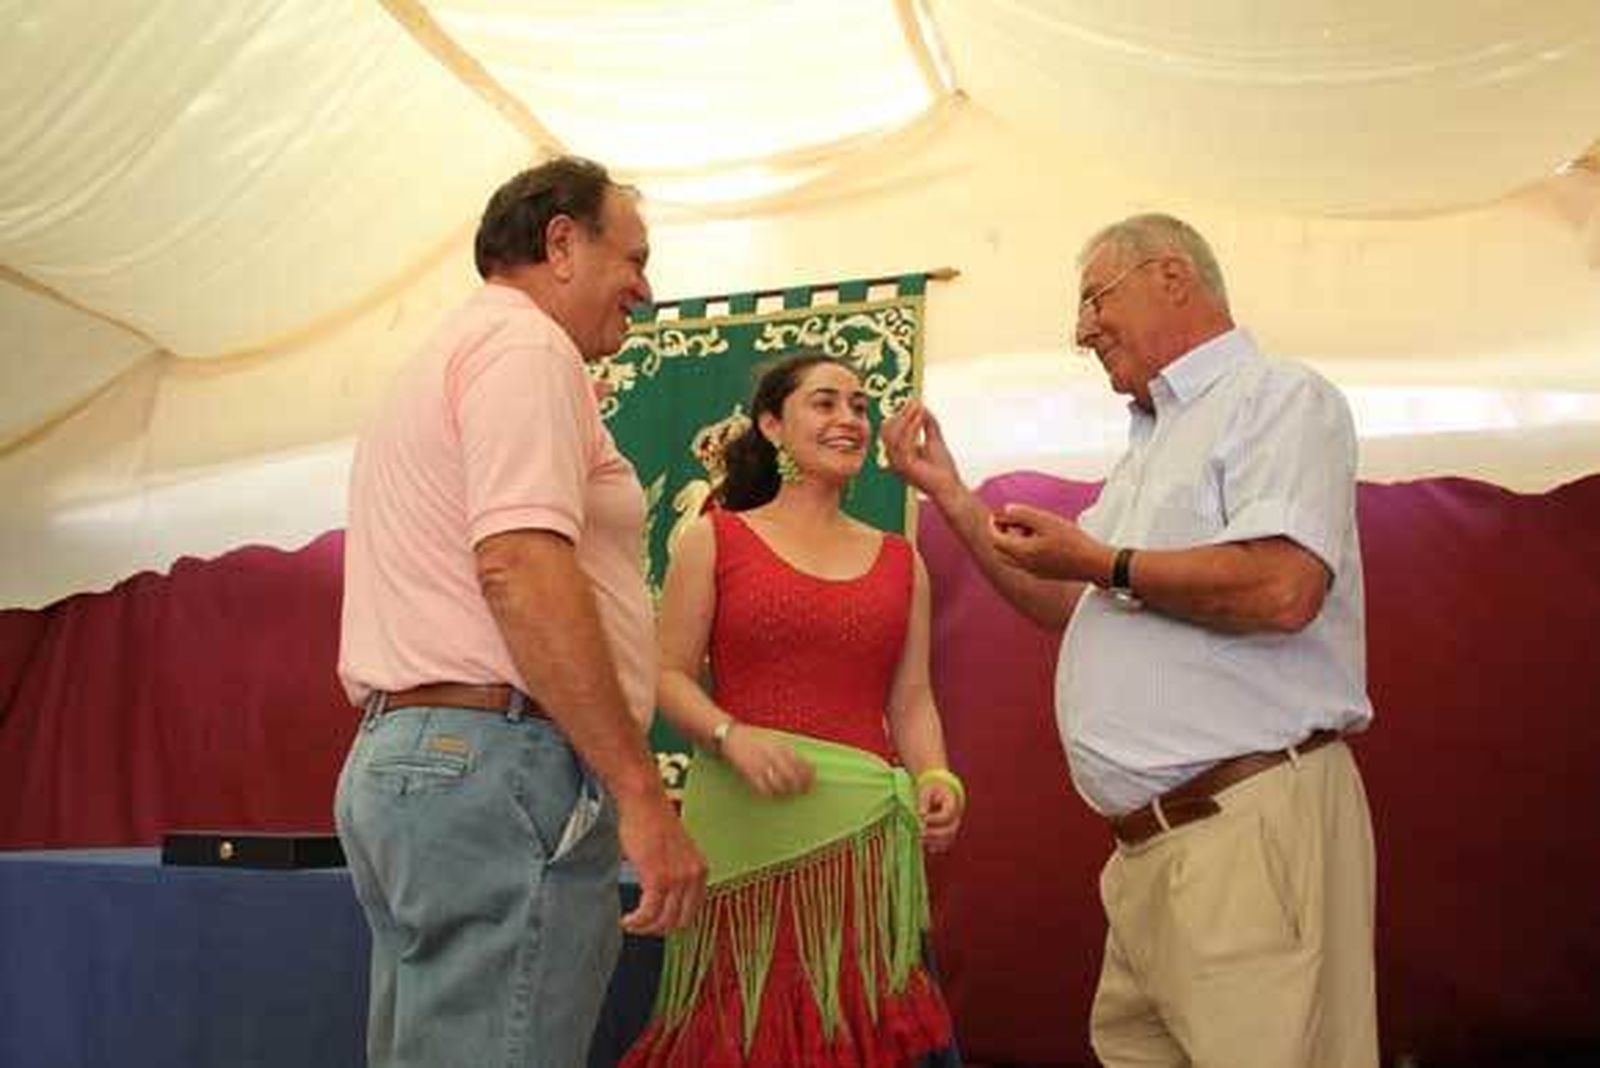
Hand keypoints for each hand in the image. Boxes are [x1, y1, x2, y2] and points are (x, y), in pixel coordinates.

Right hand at [616, 793, 706, 935]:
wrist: (644, 801)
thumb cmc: (654, 820)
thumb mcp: (676, 852)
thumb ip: (677, 873)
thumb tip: (665, 900)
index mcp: (701, 870)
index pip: (693, 912)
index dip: (674, 922)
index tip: (658, 924)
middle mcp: (693, 876)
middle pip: (680, 922)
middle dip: (659, 929)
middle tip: (642, 926)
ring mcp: (677, 879)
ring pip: (663, 921)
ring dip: (645, 928)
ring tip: (631, 924)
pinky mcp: (657, 878)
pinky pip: (648, 913)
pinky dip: (636, 922)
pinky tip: (627, 920)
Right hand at [722, 725, 814, 796]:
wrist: (732, 737)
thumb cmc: (755, 737)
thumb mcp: (775, 739)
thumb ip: (788, 750)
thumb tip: (804, 765)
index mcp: (780, 746)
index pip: (800, 763)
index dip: (808, 775)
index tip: (812, 781)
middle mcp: (773, 756)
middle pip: (792, 777)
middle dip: (800, 787)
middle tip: (803, 791)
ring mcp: (761, 766)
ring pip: (779, 785)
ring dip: (786, 792)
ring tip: (788, 793)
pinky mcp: (750, 774)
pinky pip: (763, 789)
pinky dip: (770, 793)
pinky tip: (773, 793)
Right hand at [881, 401, 963, 502]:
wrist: (950, 486)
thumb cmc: (942, 468)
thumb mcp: (935, 439)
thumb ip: (928, 424)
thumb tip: (923, 406)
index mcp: (897, 454)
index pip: (889, 430)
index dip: (900, 414)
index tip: (913, 401)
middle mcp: (893, 459)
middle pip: (887, 431)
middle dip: (901, 414)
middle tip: (914, 402)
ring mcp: (897, 464)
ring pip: (893, 435)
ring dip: (906, 418)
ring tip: (918, 407)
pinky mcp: (904, 467)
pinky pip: (903, 443)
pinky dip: (911, 428)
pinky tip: (920, 418)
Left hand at [917, 780, 962, 853]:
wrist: (936, 795)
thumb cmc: (930, 792)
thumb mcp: (926, 791)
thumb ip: (924, 800)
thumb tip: (921, 814)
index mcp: (953, 806)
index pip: (946, 815)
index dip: (934, 819)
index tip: (922, 817)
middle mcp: (955, 819)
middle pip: (950, 831)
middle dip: (934, 834)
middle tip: (919, 832)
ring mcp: (952, 829)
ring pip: (947, 840)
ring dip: (933, 842)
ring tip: (919, 838)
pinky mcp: (946, 837)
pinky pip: (943, 846)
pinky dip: (934, 847)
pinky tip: (924, 845)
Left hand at [988, 503, 1107, 582]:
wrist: (1094, 564)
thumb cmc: (1073, 541)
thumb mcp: (1046, 521)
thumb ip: (1023, 514)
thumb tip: (1006, 510)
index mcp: (1022, 553)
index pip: (995, 540)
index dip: (993, 526)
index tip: (996, 514)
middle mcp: (1024, 566)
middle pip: (999, 551)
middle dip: (999, 535)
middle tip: (1008, 520)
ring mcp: (1033, 572)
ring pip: (1011, 559)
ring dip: (1010, 544)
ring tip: (1025, 528)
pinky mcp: (1043, 574)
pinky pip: (1023, 563)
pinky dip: (1021, 551)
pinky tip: (1038, 539)